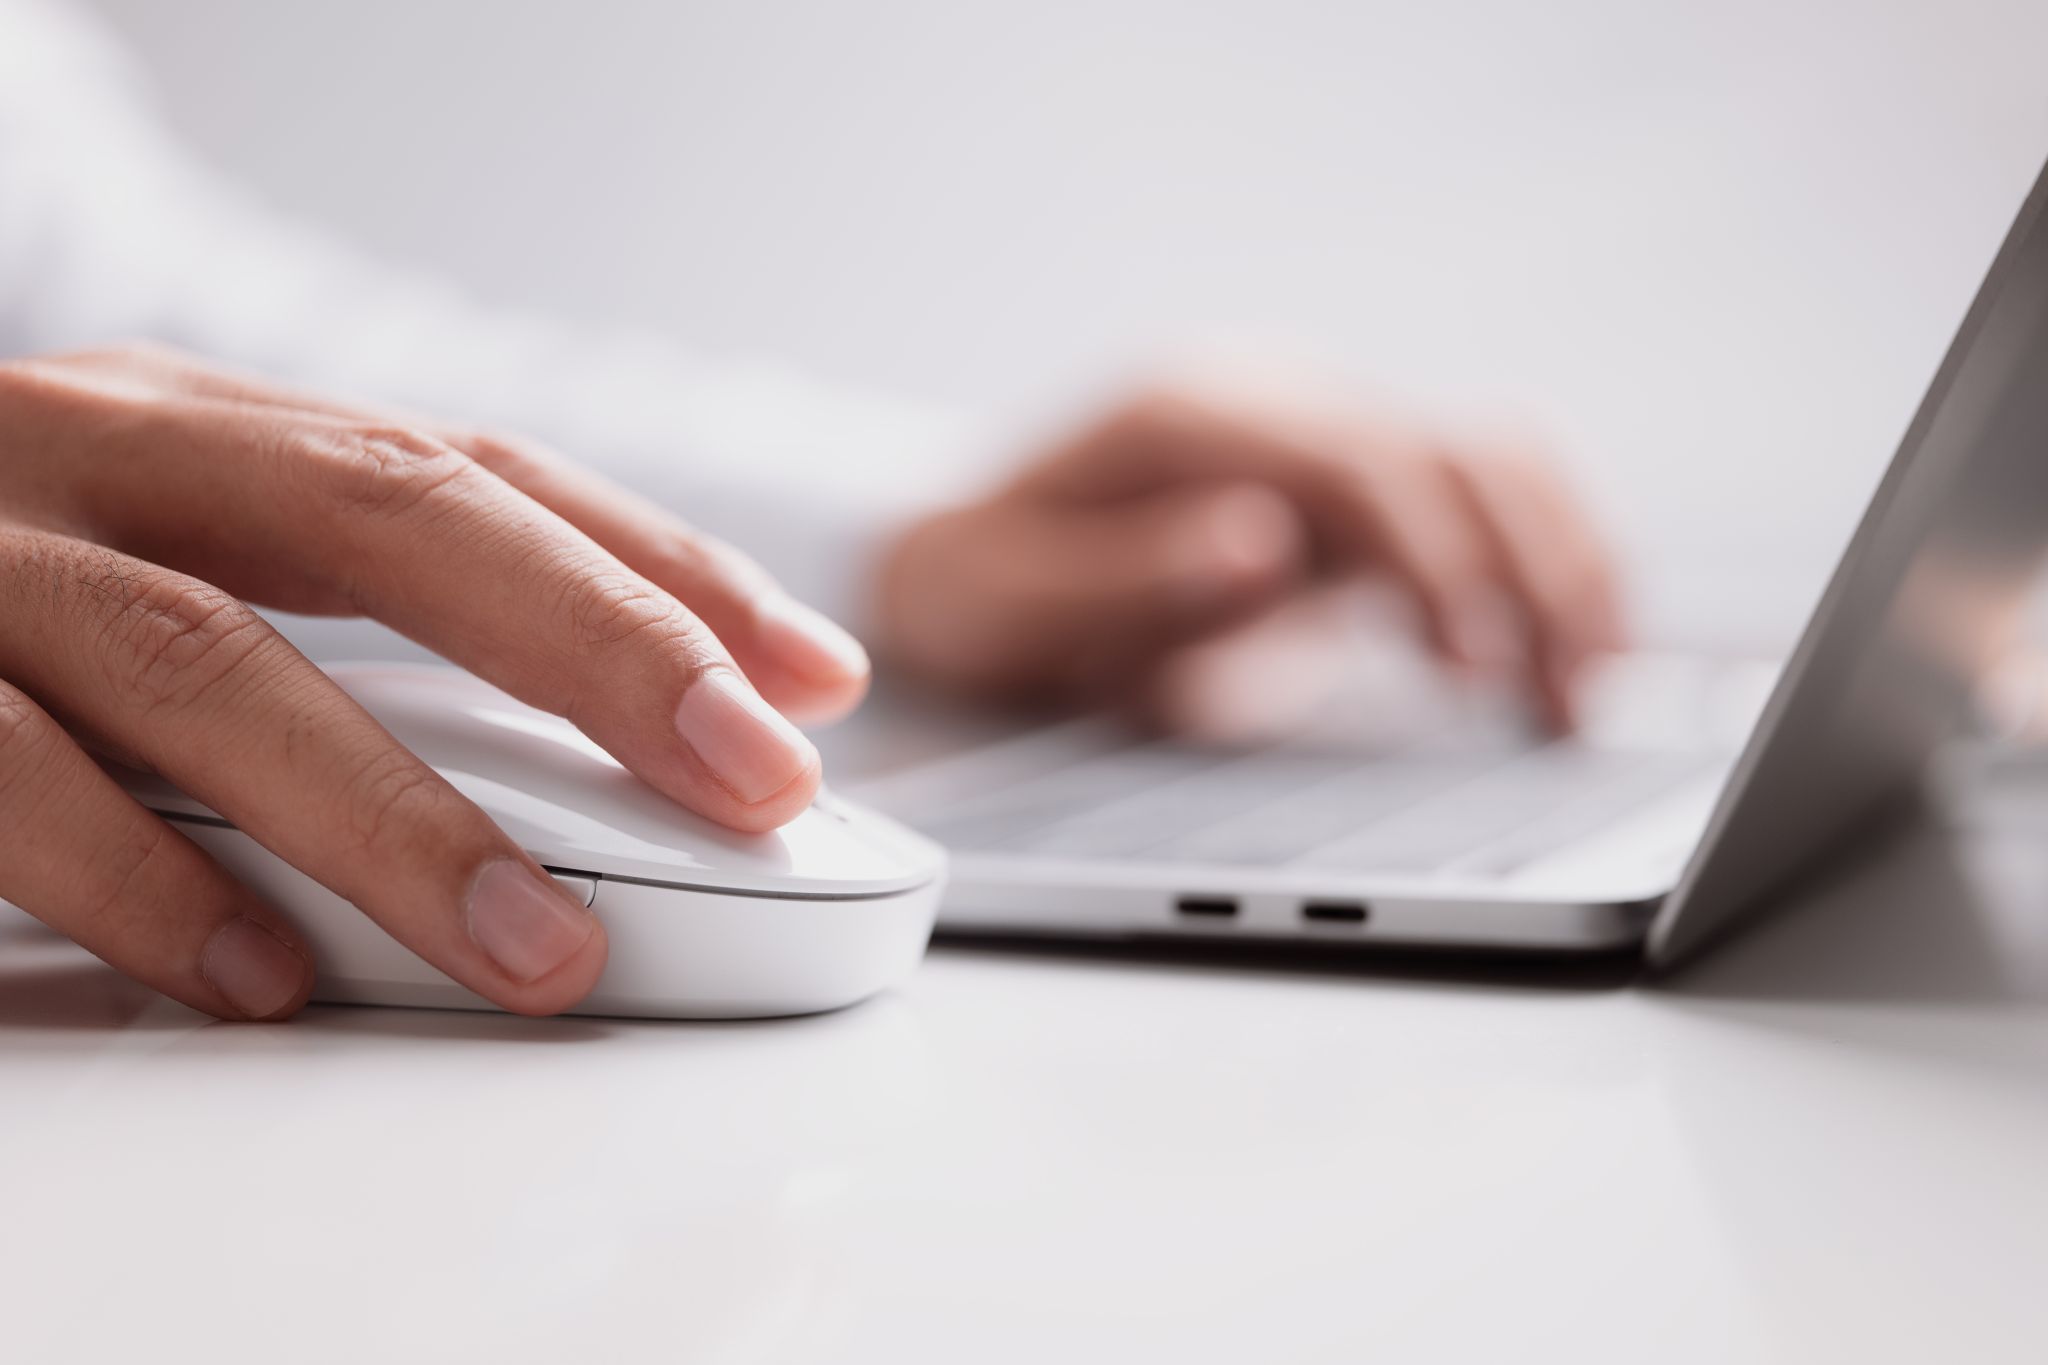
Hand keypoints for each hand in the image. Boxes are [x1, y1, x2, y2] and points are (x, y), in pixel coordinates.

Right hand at [0, 344, 869, 1019]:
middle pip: (394, 516)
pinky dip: (137, 880)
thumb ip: (362, 624)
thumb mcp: (176, 562)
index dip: (662, 569)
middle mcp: (98, 453)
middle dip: (598, 648)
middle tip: (755, 779)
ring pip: (210, 659)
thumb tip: (641, 725)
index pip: (482, 472)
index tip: (812, 682)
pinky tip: (256, 975)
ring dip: (397, 813)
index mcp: (207, 429)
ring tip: (545, 945)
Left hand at [874, 377, 1625, 735]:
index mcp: (1192, 415)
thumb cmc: (976, 586)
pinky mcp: (1348, 490)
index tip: (1472, 667)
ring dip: (1561, 569)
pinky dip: (1538, 570)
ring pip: (1492, 464)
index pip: (1360, 463)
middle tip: (1563, 707)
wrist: (964, 553)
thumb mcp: (1007, 599)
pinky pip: (1475, 506)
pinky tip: (1565, 657)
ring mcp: (1319, 436)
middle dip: (1531, 573)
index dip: (1434, 560)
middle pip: (1455, 451)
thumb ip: (1128, 574)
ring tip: (1587, 696)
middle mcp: (1274, 402)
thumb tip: (1264, 545)